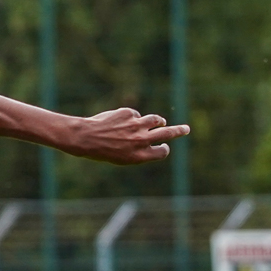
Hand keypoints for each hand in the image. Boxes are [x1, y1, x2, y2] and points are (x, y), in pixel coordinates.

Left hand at [66, 108, 188, 164]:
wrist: (84, 138)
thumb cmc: (100, 151)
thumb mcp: (121, 157)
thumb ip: (138, 149)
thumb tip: (154, 136)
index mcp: (139, 155)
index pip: (161, 152)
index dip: (163, 149)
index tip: (164, 147)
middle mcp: (140, 140)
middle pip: (168, 134)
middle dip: (179, 131)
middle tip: (186, 129)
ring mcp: (136, 125)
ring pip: (155, 120)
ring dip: (158, 121)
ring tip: (159, 121)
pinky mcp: (129, 114)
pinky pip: (135, 115)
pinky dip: (131, 118)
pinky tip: (117, 122)